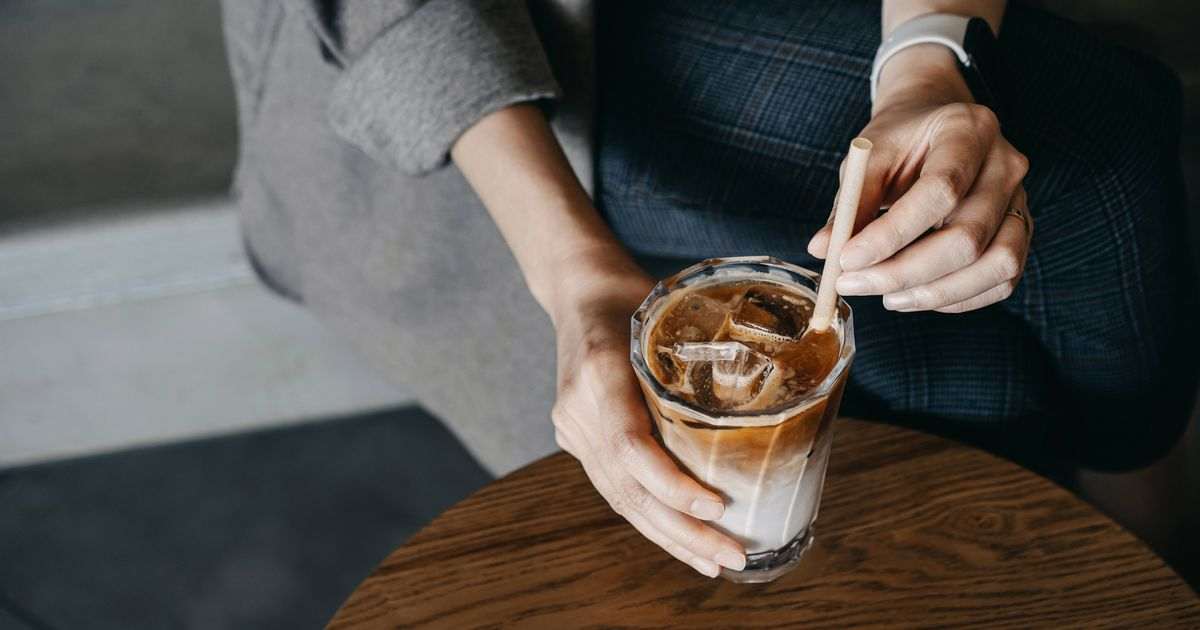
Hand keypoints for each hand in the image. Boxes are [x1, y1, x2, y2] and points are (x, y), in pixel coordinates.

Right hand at [548, 252, 746, 576]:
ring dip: (670, 536)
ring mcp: (572, 427)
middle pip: (628, 487)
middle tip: (732, 556)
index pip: (630, 446)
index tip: (717, 507)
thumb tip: (785, 391)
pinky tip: (683, 541)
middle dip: (682, 531)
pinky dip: (653, 519)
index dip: (672, 485)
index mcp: (600, 369)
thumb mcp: (673, 310)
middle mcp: (578, 406)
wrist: (580, 290)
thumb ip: (709, 351)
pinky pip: (616, 489)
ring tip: (715, 562)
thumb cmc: (638, 295)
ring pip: (620, 499)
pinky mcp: (577, 440)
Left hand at [808, 47, 1032, 312]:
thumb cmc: (900, 139)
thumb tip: (822, 249)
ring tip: (886, 297)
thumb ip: (851, 202)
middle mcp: (1005, 164)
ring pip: (995, 265)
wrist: (937, 123)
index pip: (939, 191)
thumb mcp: (869, 155)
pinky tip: (915, 295)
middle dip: (904, 273)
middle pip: (968, 236)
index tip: (846, 259)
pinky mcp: (1021, 230)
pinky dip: (957, 298)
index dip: (890, 234)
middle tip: (854, 284)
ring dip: (934, 293)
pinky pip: (1001, 279)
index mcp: (968, 130)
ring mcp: (1021, 199)